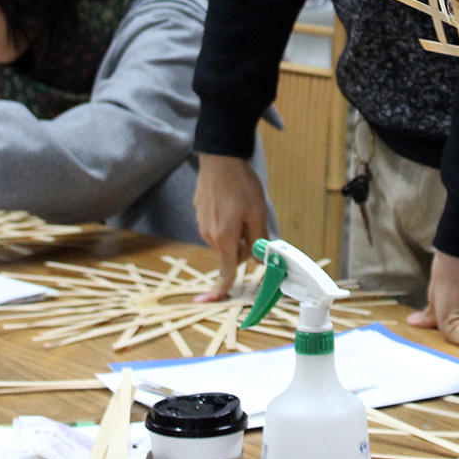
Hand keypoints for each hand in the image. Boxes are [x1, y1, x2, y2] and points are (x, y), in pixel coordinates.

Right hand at [193, 154, 269, 300]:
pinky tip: (231, 203)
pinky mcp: (199, 212)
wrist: (220, 158)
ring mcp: (202, 223)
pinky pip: (216, 226)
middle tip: (255, 226)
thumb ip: (258, 240)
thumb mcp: (257, 213)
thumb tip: (259, 259)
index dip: (222, 289)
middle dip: (243, 248)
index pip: (225, 271)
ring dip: (235, 233)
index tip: (214, 300)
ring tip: (243, 209)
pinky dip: (226, 222)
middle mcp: (209, 235)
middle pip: (229, 254)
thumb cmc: (241, 185)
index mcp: (224, 238)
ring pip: (223, 240)